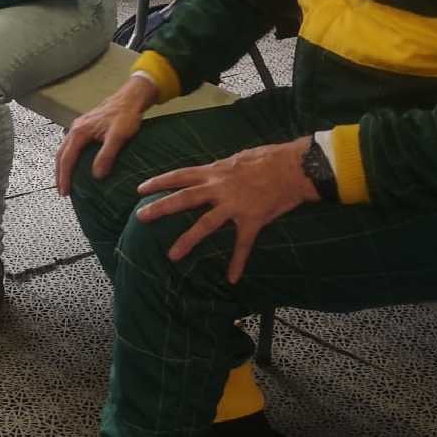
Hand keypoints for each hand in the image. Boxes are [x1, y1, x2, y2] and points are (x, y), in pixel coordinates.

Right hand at [55, 78, 153, 195]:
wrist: (130, 98)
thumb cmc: (125, 115)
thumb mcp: (118, 136)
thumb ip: (106, 155)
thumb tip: (97, 175)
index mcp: (80, 131)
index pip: (67, 159)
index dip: (64, 177)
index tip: (65, 191)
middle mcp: (75, 128)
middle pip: (60, 154)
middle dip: (59, 174)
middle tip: (61, 191)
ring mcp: (79, 126)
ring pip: (64, 149)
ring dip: (62, 166)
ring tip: (65, 180)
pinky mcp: (85, 126)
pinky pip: (70, 145)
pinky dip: (68, 157)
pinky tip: (74, 163)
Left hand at [134, 137, 318, 283]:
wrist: (295, 167)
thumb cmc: (269, 158)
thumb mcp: (238, 158)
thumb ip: (222, 169)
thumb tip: (213, 172)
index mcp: (215, 172)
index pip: (180, 175)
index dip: (159, 182)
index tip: (140, 189)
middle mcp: (220, 188)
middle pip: (184, 199)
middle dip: (160, 207)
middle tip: (140, 217)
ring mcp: (235, 205)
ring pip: (205, 225)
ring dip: (187, 240)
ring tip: (172, 255)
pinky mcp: (252, 219)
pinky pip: (243, 244)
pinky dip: (238, 262)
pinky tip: (232, 278)